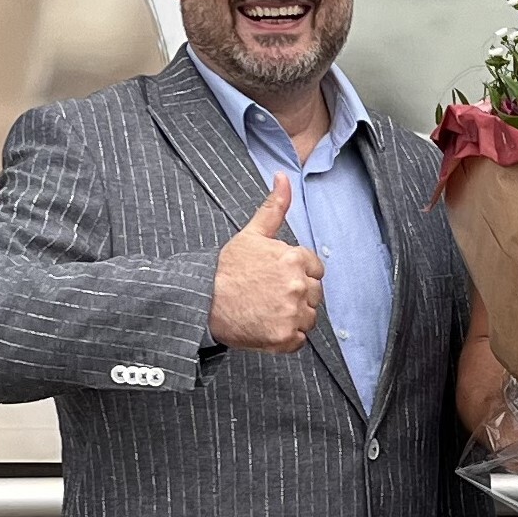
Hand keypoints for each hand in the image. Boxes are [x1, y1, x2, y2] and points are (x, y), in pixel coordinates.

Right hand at [208, 174, 323, 352]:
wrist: (202, 302)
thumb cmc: (227, 269)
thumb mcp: (251, 234)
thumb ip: (275, 207)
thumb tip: (283, 176)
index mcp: (294, 259)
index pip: (315, 270)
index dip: (297, 275)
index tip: (276, 278)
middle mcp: (297, 286)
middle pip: (314, 295)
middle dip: (296, 296)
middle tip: (269, 296)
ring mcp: (291, 313)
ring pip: (308, 318)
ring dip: (293, 318)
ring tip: (267, 311)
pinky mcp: (284, 338)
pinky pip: (299, 340)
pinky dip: (286, 338)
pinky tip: (267, 326)